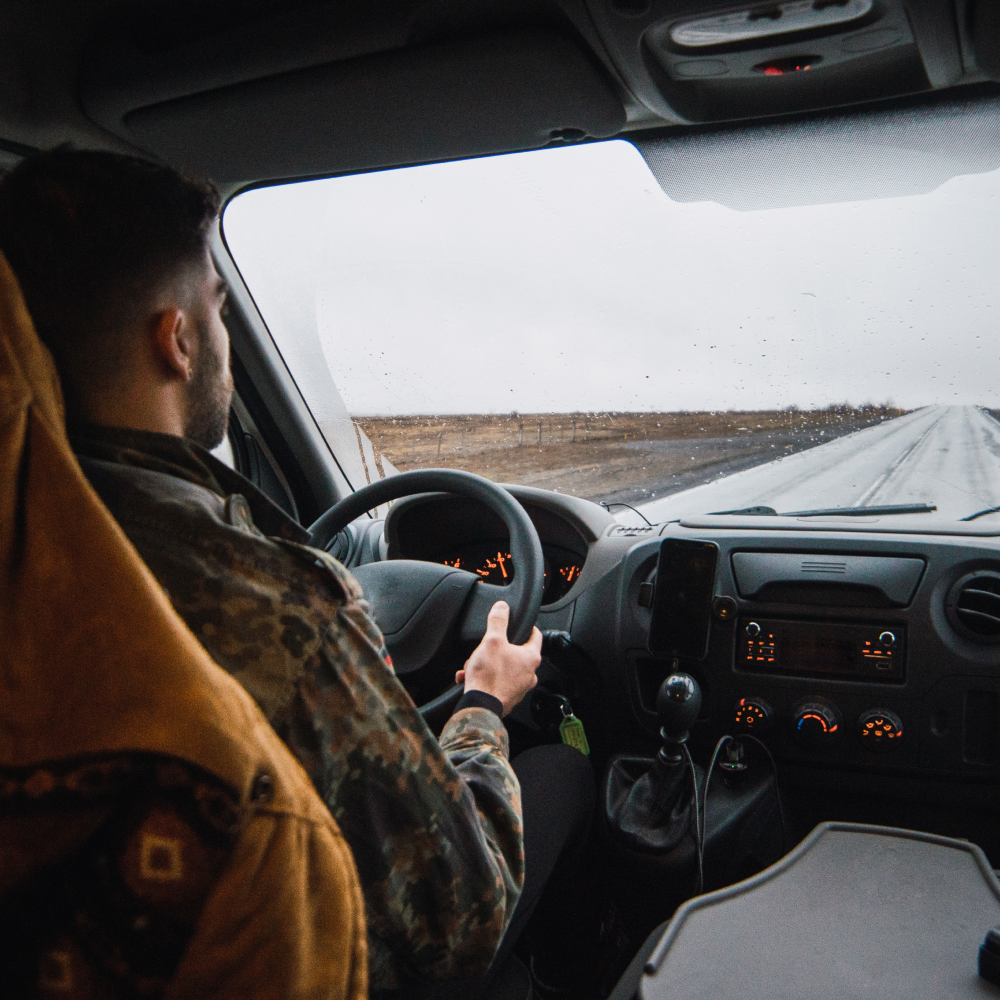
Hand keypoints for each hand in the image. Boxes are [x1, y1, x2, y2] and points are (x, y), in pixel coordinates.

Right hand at [455, 601, 541, 715]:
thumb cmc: (490, 676)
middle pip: (517, 653)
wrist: (480, 706)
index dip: (529, 628)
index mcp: (530, 658)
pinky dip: (485, 678)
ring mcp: (519, 688)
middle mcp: (529, 674)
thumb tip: (502, 606)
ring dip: (489, 664)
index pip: (536, 637)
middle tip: (487, 647)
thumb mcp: (492, 640)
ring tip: (473, 664)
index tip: (525, 624)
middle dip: (499, 649)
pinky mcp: (508, 698)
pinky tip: (470, 677)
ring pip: (504, 669)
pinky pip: (496, 683)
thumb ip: (498, 620)